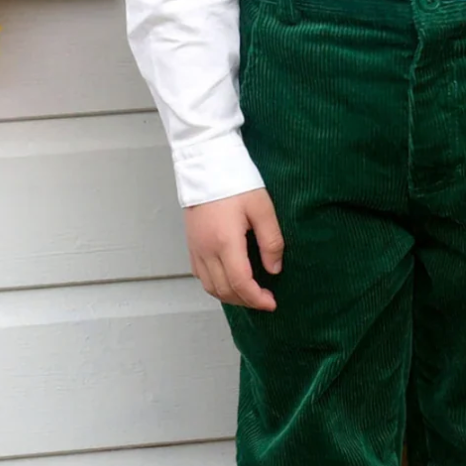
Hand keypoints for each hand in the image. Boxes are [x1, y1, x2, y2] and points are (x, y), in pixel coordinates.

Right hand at [184, 188, 283, 311]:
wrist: (206, 163)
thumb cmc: (235, 180)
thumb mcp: (262, 207)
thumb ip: (271, 241)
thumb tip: (274, 269)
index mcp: (225, 242)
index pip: (241, 284)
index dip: (257, 299)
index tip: (272, 303)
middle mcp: (206, 250)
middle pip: (224, 290)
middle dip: (246, 301)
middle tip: (265, 300)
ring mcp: (196, 248)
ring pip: (210, 287)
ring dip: (231, 296)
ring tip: (250, 293)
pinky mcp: (191, 244)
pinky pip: (201, 276)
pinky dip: (216, 286)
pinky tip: (230, 280)